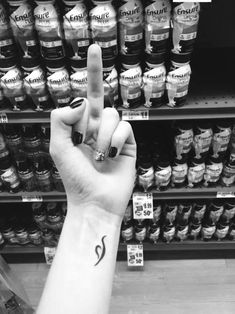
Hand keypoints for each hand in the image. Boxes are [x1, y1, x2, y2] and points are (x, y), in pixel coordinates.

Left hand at [50, 45, 136, 218]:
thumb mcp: (59, 147)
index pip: (86, 95)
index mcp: (80, 126)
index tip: (95, 48)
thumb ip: (60, 120)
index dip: (91, 72)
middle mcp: (97, 127)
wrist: (94, 200)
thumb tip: (81, 101)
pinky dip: (116, 140)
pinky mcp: (128, 143)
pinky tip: (111, 155)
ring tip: (100, 154)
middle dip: (92, 98)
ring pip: (113, 114)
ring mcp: (114, 135)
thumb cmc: (75, 177)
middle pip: (101, 97)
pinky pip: (125, 127)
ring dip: (103, 135)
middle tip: (82, 135)